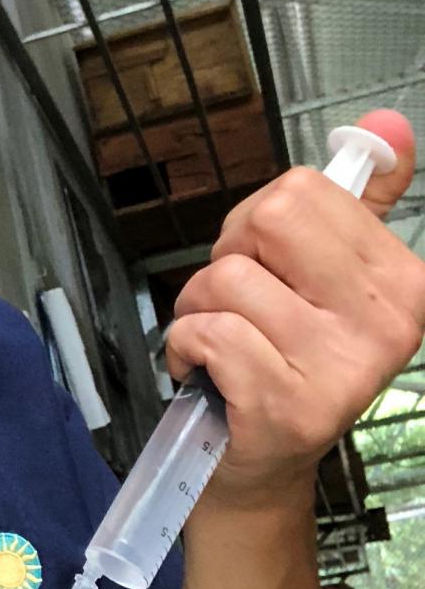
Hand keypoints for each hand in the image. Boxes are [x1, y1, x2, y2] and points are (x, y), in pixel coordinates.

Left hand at [167, 108, 424, 517]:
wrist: (257, 463)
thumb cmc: (282, 359)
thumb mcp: (326, 276)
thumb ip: (359, 199)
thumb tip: (386, 125)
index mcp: (403, 282)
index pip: (303, 190)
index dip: (260, 225)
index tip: (272, 269)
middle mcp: (386, 324)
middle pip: (268, 220)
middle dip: (230, 256)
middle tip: (242, 305)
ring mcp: (341, 367)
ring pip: (228, 278)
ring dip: (201, 308)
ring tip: (225, 345)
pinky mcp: (289, 405)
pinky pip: (208, 330)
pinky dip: (186, 346)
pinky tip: (210, 373)